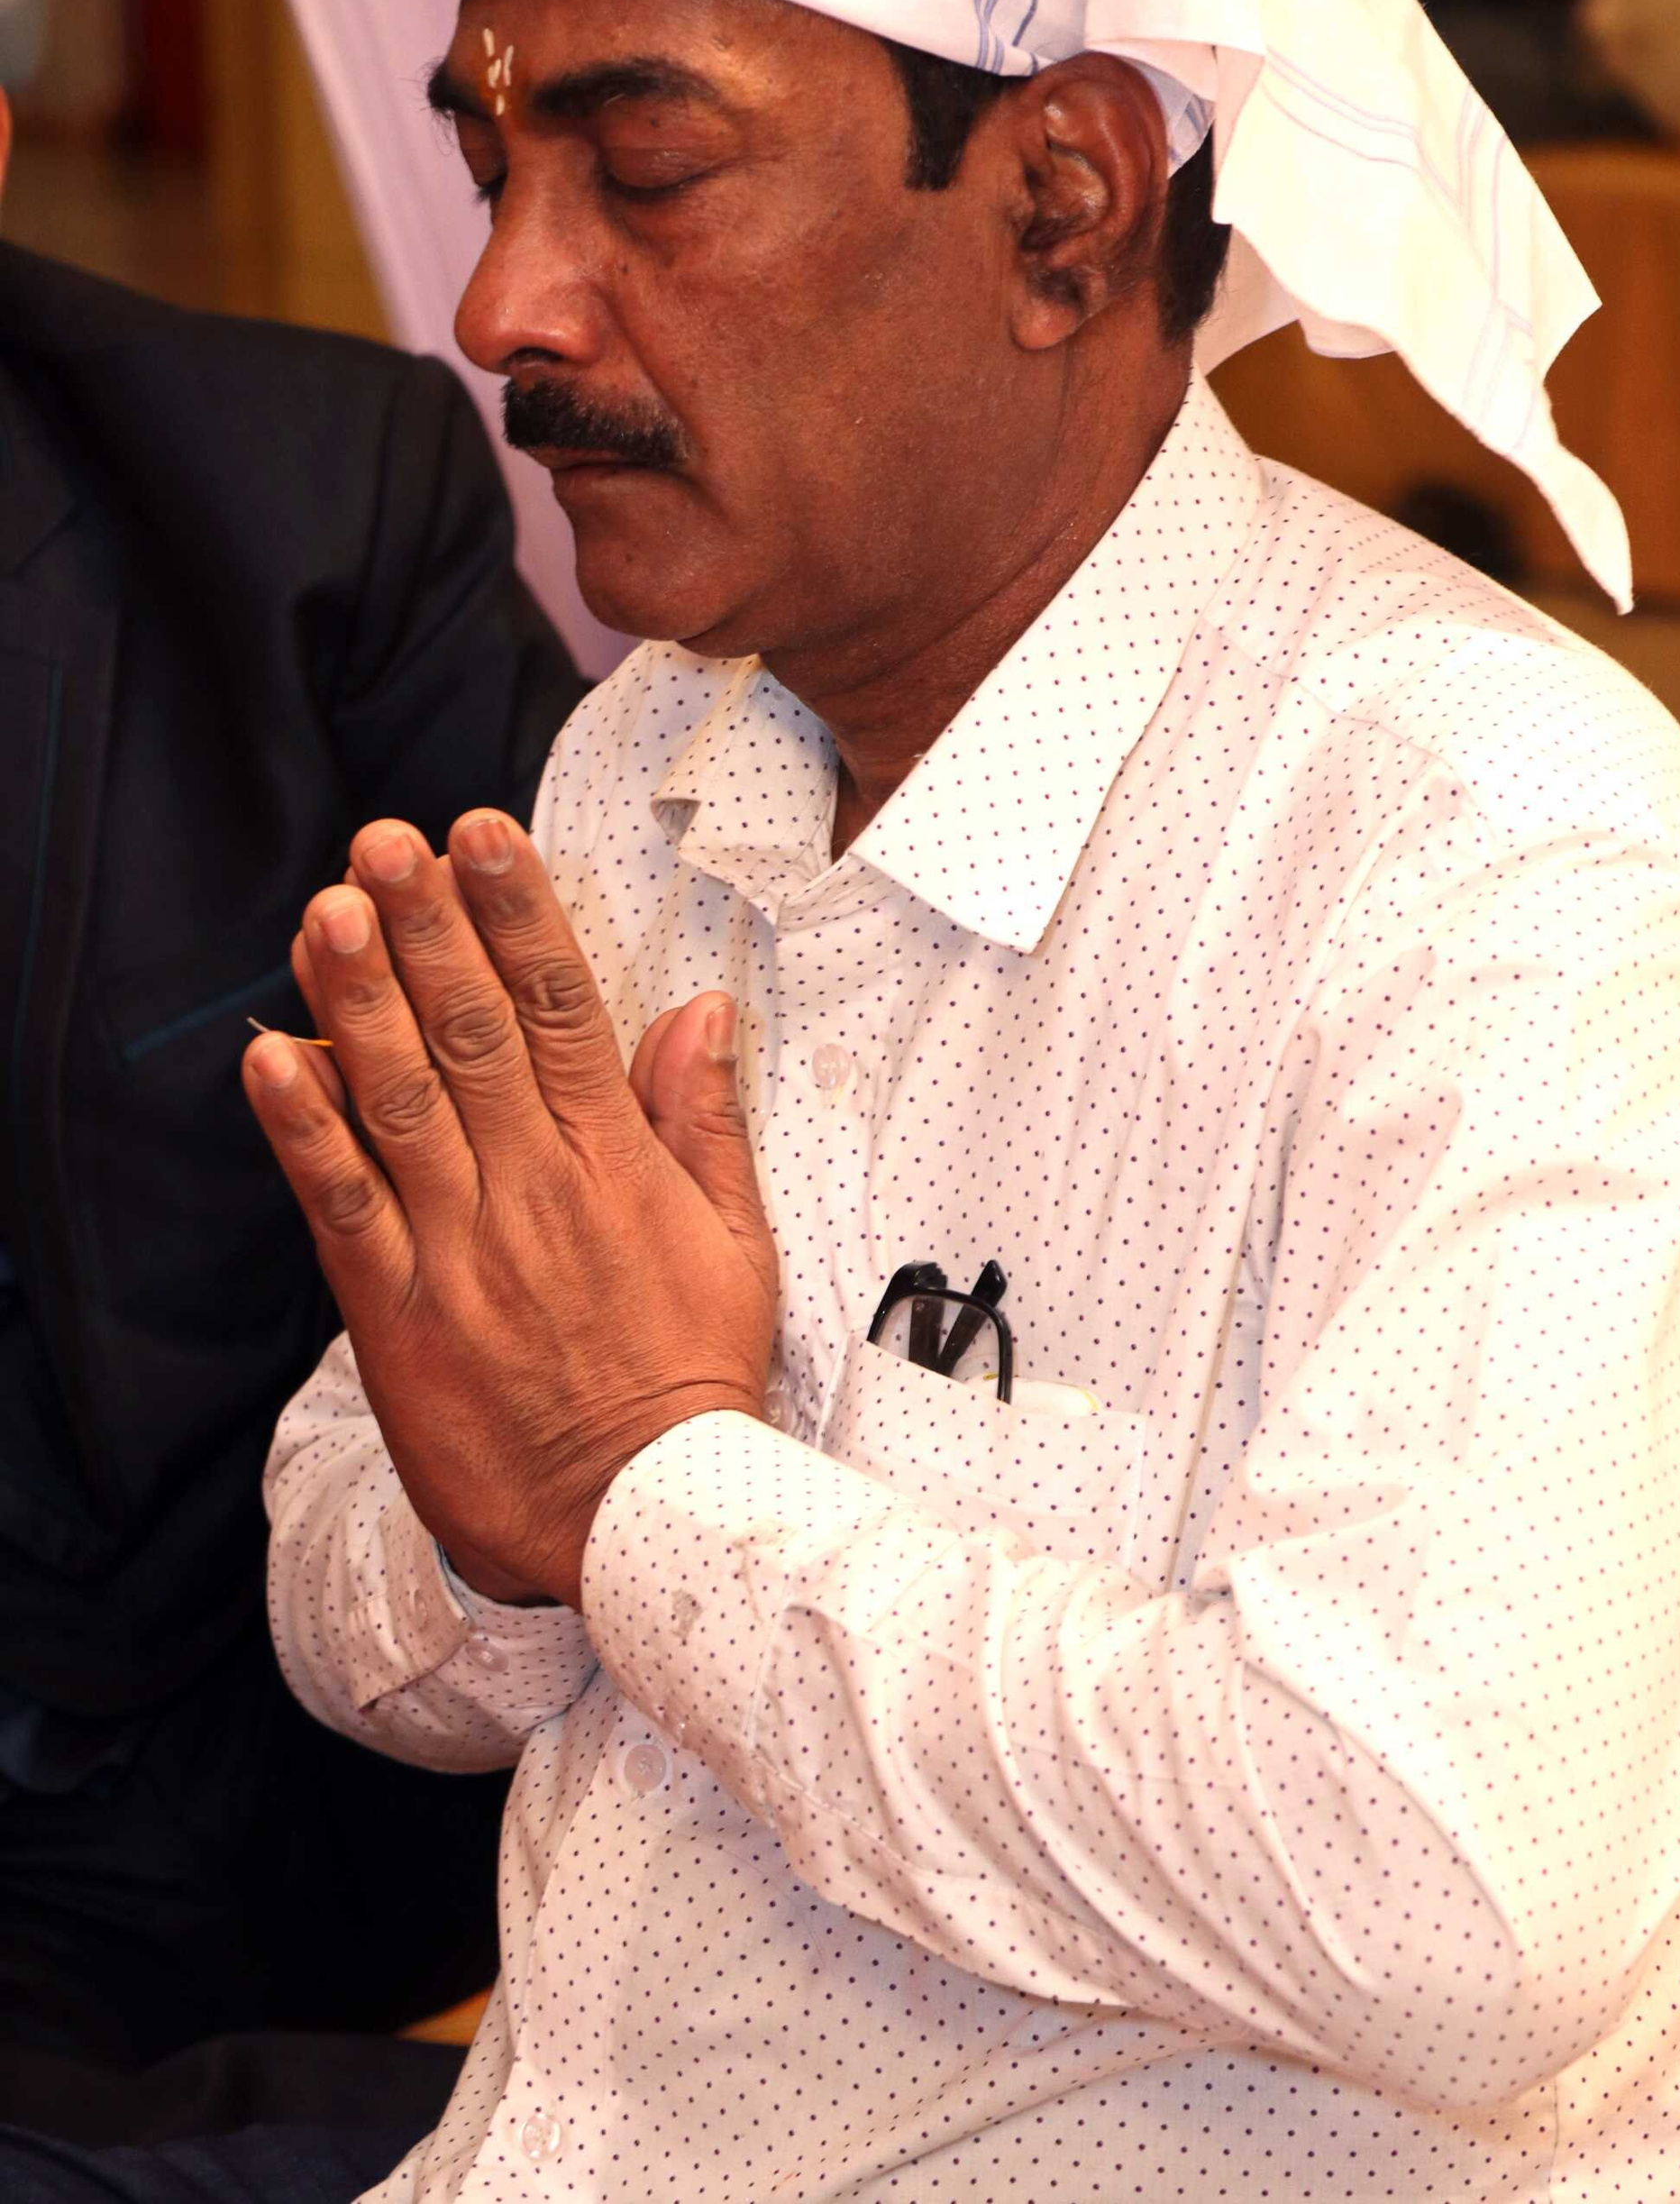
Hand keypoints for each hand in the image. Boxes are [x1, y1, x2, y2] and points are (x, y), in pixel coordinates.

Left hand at [242, 811, 777, 1610]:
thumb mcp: (737, 1245)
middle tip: (384, 843)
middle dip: (423, 928)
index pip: (558, 1010)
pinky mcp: (398, 1312)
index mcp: (613, 1163)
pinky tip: (270, 1060)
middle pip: (468, 1032)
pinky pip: (342, 1207)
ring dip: (356, 1001)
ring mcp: (460, 1247)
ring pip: (400, 1100)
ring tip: (325, 913)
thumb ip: (705, 1122)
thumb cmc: (689, 1376)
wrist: (640, 1515)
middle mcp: (532, 1187)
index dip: (517, 915)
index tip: (482, 835)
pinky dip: (304, 1133)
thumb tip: (700, 1011)